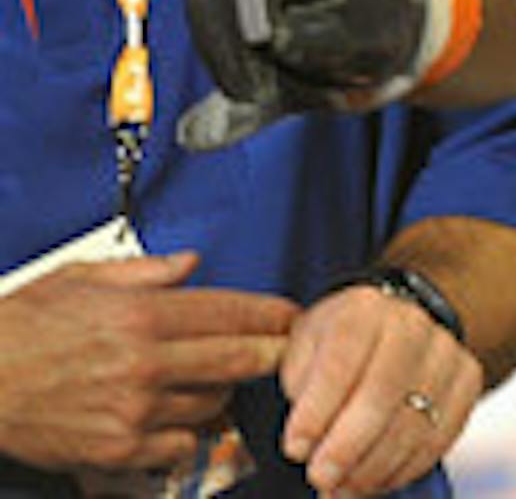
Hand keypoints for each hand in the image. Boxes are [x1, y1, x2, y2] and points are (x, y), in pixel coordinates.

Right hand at [0, 253, 293, 473]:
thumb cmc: (19, 327)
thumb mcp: (80, 278)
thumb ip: (145, 271)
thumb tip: (190, 264)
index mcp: (140, 316)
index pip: (231, 312)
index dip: (271, 315)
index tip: (290, 316)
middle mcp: (144, 363)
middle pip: (238, 360)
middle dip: (272, 354)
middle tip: (285, 351)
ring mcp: (133, 410)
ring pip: (213, 403)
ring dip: (222, 392)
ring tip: (211, 380)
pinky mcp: (117, 450)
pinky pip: (180, 446)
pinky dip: (185, 433)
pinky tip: (173, 416)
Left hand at [280, 280, 482, 498]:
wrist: (394, 330)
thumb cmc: (338, 348)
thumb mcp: (302, 350)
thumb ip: (297, 387)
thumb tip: (305, 442)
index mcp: (364, 309)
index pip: (342, 359)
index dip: (317, 410)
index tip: (295, 449)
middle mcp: (413, 324)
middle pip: (383, 393)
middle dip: (348, 446)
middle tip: (320, 478)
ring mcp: (447, 352)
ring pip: (415, 422)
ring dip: (373, 466)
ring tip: (340, 488)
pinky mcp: (469, 381)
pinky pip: (441, 436)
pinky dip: (404, 469)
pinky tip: (373, 481)